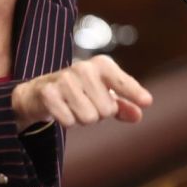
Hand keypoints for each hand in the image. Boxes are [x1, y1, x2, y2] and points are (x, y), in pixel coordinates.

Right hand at [11, 55, 151, 130]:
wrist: (40, 91)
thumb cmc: (80, 92)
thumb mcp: (104, 95)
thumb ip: (124, 105)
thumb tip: (139, 114)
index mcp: (102, 65)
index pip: (122, 82)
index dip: (134, 93)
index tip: (147, 102)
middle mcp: (84, 68)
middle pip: (107, 110)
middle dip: (99, 114)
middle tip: (86, 104)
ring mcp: (64, 79)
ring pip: (89, 117)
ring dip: (82, 118)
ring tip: (74, 106)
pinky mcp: (48, 93)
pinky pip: (69, 121)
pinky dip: (67, 121)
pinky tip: (61, 110)